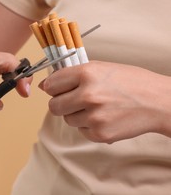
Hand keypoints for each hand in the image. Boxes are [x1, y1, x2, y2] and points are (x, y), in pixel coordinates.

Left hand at [39, 61, 170, 142]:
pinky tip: (104, 117)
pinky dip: (88, 126)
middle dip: (61, 103)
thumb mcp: (101, 68)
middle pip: (53, 106)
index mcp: (87, 73)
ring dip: (76, 114)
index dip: (53, 87)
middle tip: (74, 100)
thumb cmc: (131, 82)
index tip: (57, 89)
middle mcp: (88, 94)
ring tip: (96, 107)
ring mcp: (94, 116)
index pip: (51, 84)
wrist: (159, 102)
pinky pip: (81, 130)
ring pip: (67, 119)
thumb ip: (72, 75)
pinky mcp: (99, 133)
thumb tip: (44, 85)